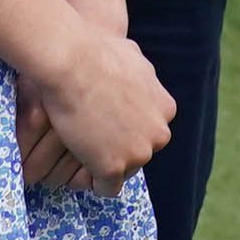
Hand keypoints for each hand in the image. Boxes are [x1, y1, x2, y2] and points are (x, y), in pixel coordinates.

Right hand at [18, 22, 173, 194]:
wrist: (74, 62)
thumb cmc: (97, 51)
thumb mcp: (135, 58)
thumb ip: (144, 77)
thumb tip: (140, 76)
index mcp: (166, 109)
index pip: (150, 131)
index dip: (127, 128)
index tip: (108, 122)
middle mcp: (158, 134)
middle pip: (140, 152)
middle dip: (120, 146)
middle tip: (92, 135)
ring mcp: (138, 154)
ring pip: (124, 170)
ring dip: (105, 162)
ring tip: (82, 147)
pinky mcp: (113, 168)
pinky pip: (107, 188)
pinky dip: (94, 181)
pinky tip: (80, 166)